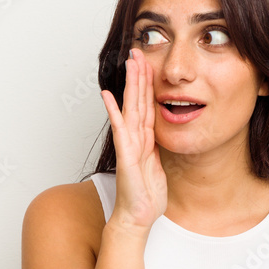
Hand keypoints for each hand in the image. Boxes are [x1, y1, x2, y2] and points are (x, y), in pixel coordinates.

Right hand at [100, 48, 166, 230]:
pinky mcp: (126, 155)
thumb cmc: (145, 196)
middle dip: (138, 76)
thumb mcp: (158, 165)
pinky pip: (120, 129)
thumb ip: (156, 148)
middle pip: (137, 100)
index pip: (146, 105)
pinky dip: (114, 111)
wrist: (137, 217)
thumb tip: (160, 135)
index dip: (147, 84)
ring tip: (128, 63)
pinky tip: (108, 95)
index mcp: (145, 139)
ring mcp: (129, 145)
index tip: (147, 63)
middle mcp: (135, 138)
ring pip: (130, 108)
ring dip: (129, 85)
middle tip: (136, 51)